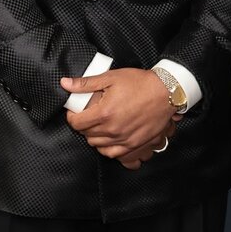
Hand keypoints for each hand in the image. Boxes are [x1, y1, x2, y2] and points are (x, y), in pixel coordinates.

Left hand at [61, 68, 179, 167]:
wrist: (165, 92)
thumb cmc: (140, 83)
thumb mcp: (111, 77)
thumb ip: (86, 83)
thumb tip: (65, 84)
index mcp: (104, 113)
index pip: (77, 123)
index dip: (72, 117)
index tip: (75, 112)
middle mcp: (112, 130)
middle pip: (86, 134)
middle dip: (83, 125)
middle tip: (89, 115)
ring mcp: (123, 139)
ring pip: (97, 145)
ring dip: (94, 136)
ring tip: (99, 125)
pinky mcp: (133, 145)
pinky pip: (112, 153)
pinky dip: (106, 147)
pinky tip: (108, 138)